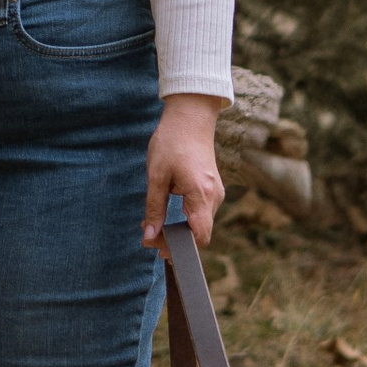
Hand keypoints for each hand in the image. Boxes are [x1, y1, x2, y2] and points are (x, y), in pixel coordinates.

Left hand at [143, 94, 225, 247]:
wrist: (190, 118)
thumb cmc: (172, 142)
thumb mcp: (156, 176)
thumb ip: (154, 208)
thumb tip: (149, 235)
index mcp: (201, 194)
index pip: (199, 236)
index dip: (180, 248)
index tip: (157, 246)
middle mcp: (215, 197)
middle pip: (200, 234)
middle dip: (175, 241)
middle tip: (149, 236)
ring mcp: (217, 194)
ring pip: (201, 225)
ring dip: (180, 230)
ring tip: (154, 225)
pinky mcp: (213, 190)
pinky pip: (202, 214)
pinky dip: (186, 219)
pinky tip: (167, 214)